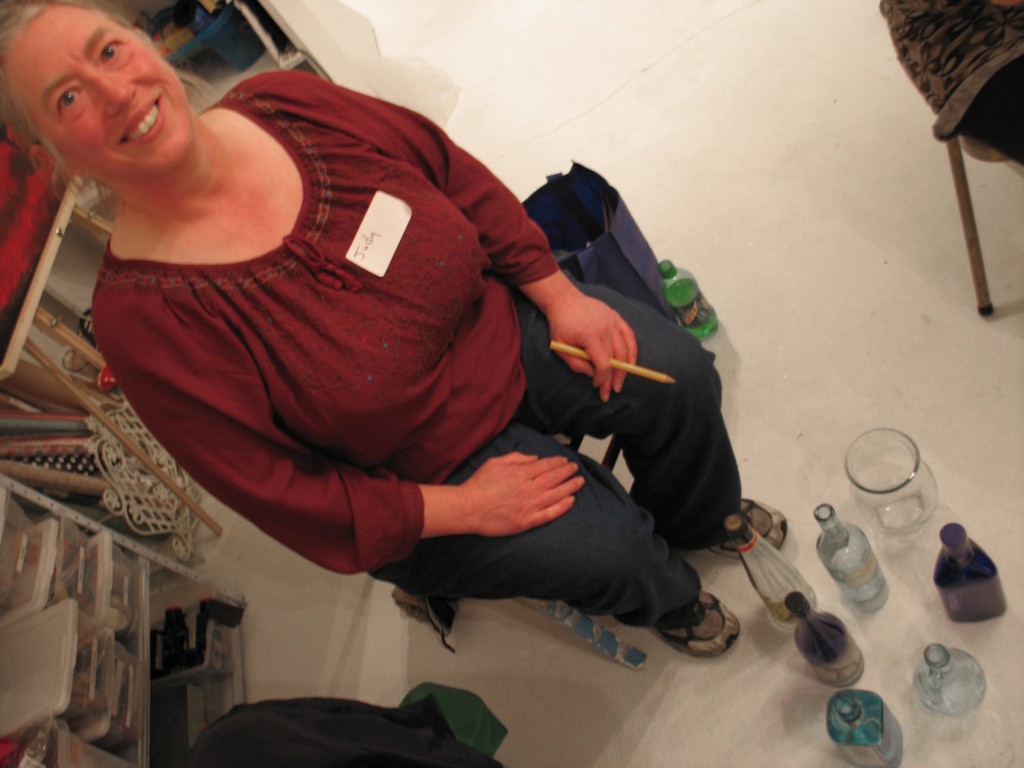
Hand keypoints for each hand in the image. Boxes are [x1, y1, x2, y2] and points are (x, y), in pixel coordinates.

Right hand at [420, 453, 582, 536]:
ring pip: (556, 494)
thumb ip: (516, 458)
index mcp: (520, 473)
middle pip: (554, 478)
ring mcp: (529, 505)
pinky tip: (571, 501)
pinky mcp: (527, 521)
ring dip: (570, 487)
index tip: (565, 462)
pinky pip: (549, 513)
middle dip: (567, 472)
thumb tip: (534, 458)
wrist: (468, 508)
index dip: (557, 463)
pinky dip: (562, 507)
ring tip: (579, 482)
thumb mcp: (495, 462)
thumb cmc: (479, 485)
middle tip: (575, 469)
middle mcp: (528, 488)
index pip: (545, 466)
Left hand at [546, 292, 636, 401]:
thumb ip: (576, 364)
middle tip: (612, 391)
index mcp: (590, 336)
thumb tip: (593, 375)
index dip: (603, 378)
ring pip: (625, 349)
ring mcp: (613, 322)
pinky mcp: (616, 318)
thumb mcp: (560, 347)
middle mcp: (605, 329)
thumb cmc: (560, 325)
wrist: (564, 300)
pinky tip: (631, 363)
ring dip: (625, 368)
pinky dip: (632, 350)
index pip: (603, 363)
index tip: (598, 387)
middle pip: (615, 359)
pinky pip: (629, 336)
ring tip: (620, 381)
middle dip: (614, 378)